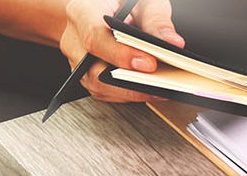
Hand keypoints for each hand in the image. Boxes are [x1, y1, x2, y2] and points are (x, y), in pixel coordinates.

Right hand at [59, 0, 183, 103]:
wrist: (102, 8)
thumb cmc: (120, 2)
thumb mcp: (141, 0)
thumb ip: (155, 19)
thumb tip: (172, 43)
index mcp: (82, 12)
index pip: (96, 36)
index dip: (121, 54)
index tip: (149, 63)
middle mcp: (74, 39)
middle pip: (95, 69)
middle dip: (129, 82)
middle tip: (160, 83)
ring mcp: (78, 61)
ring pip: (100, 86)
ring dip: (132, 92)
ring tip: (161, 90)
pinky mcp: (86, 75)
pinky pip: (105, 91)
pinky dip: (129, 94)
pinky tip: (151, 90)